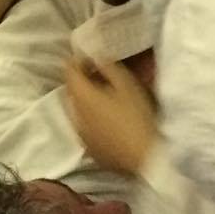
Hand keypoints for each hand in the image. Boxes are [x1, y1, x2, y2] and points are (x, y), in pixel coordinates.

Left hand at [66, 54, 158, 176]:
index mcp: (82, 97)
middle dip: (81, 80)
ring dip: (87, 101)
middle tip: (99, 75)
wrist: (145, 158)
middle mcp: (75, 115)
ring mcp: (81, 135)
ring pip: (78, 110)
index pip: (69, 71)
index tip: (91, 58)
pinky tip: (108, 121)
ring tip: (105, 98)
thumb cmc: (138, 117)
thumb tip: (96, 55)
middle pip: (72, 91)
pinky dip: (92, 119)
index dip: (77, 61)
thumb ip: (108, 66)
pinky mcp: (90, 149)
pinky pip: (85, 127)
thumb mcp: (127, 85)